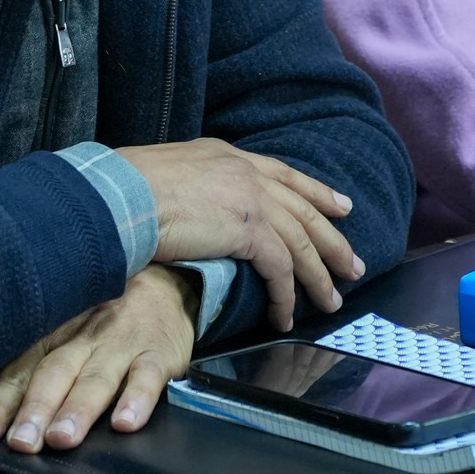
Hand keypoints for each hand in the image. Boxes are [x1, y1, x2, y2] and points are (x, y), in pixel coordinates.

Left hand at [0, 264, 197, 451]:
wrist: (166, 283)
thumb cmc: (105, 317)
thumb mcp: (65, 330)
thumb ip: (33, 366)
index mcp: (55, 335)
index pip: (20, 369)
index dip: (0, 401)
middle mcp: (84, 338)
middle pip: (55, 373)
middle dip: (36, 408)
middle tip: (22, 441)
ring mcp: (122, 345)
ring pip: (96, 377)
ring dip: (78, 408)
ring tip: (62, 437)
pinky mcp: (158, 353)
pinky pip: (148, 375)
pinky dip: (137, 399)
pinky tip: (126, 422)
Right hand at [114, 137, 363, 330]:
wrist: (121, 194)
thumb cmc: (125, 188)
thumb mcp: (166, 172)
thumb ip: (192, 186)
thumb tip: (189, 206)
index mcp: (229, 157)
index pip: (284, 175)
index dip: (316, 192)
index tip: (340, 206)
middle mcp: (249, 174)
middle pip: (305, 210)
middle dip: (333, 240)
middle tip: (353, 264)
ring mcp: (254, 201)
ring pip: (302, 243)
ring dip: (319, 277)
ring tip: (331, 302)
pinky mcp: (251, 232)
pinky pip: (281, 269)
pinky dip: (286, 296)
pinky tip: (285, 315)